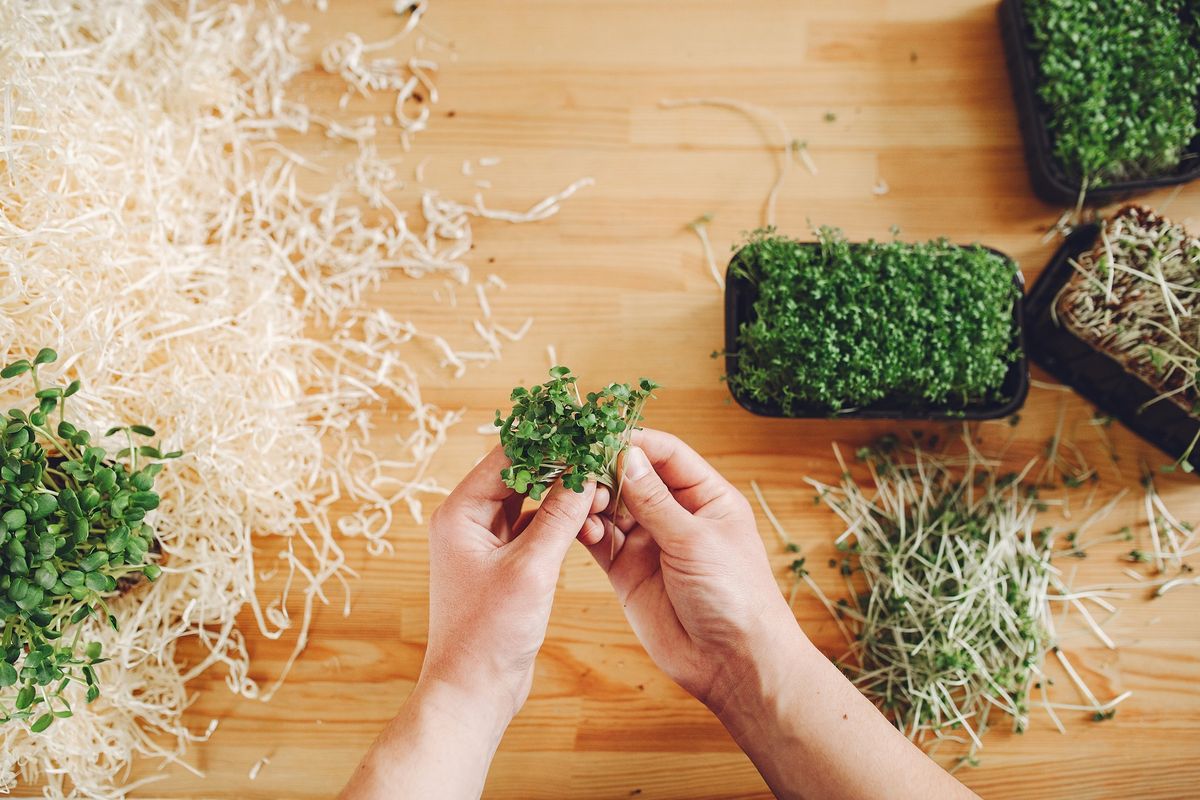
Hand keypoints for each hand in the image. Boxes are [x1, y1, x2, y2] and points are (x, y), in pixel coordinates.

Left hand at [422, 445, 607, 720]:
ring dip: (565, 498)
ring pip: (532, 501)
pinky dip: (561, 524)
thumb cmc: (489, 633)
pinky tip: (590, 523)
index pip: (507, 457)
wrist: (473, 690)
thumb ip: (560, 516)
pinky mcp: (504, 564)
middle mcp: (468, 521)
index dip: (548, 442)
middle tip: (601, 462)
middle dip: (562, 468)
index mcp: (460, 513)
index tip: (585, 430)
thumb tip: (585, 473)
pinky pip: (536, 528)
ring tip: (602, 496)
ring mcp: (486, 543)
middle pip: (520, 475)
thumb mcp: (532, 569)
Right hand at [584, 428, 795, 708]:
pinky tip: (580, 527)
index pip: (666, 454)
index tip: (600, 434)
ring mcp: (650, 542)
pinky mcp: (628, 571)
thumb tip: (624, 454)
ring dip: (593, 500)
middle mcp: (676, 515)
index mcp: (706, 496)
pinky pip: (600, 540)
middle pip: (633, 477)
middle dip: (605, 469)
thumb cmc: (734, 594)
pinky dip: (586, 530)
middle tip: (576, 464)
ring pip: (612, 507)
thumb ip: (654, 499)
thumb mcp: (694, 539)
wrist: (733, 662)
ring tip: (578, 500)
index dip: (634, 442)